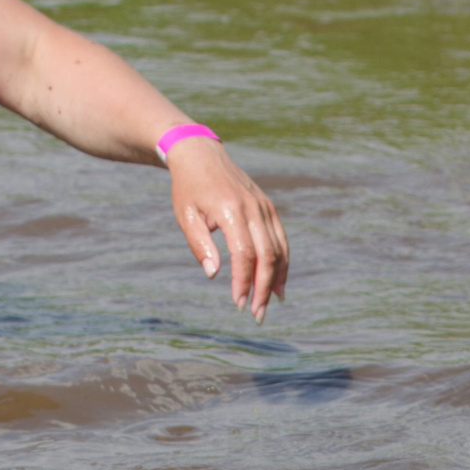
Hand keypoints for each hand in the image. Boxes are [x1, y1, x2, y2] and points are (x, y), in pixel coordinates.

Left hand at [168, 138, 288, 320]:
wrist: (201, 154)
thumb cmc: (188, 188)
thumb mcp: (186, 216)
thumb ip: (200, 246)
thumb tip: (215, 275)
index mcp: (231, 210)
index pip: (244, 254)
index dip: (243, 282)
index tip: (238, 304)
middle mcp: (253, 208)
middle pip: (267, 256)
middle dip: (262, 288)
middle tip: (256, 315)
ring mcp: (264, 207)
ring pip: (279, 250)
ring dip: (276, 280)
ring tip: (269, 304)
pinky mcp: (268, 208)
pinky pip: (281, 240)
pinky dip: (282, 263)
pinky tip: (278, 284)